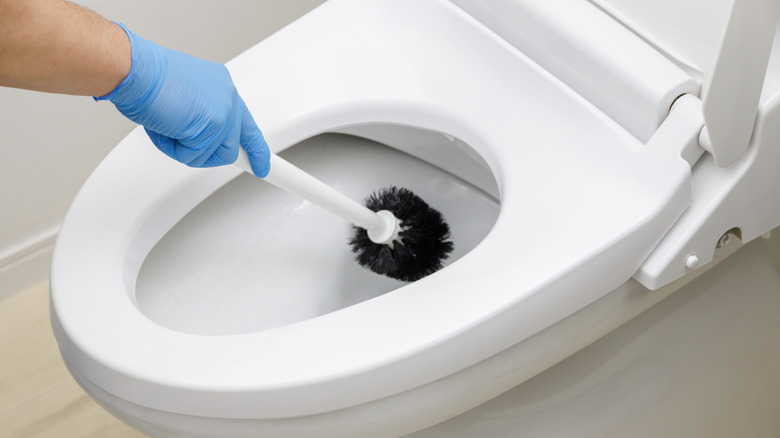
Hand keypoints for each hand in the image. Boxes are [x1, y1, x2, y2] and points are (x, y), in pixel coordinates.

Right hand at [97, 24, 269, 176]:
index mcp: (221, 85)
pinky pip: (197, 157)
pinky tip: (165, 128)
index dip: (254, 147)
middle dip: (212, 154)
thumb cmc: (145, 79)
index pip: (245, 123)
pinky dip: (176, 150)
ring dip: (188, 150)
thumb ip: (198, 115)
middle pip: (234, 144)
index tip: (262, 164)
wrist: (134, 69)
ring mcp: (224, 110)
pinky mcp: (214, 125)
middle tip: (208, 154)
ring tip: (168, 128)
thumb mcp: (181, 97)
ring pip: (217, 155)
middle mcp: (227, 95)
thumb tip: (195, 135)